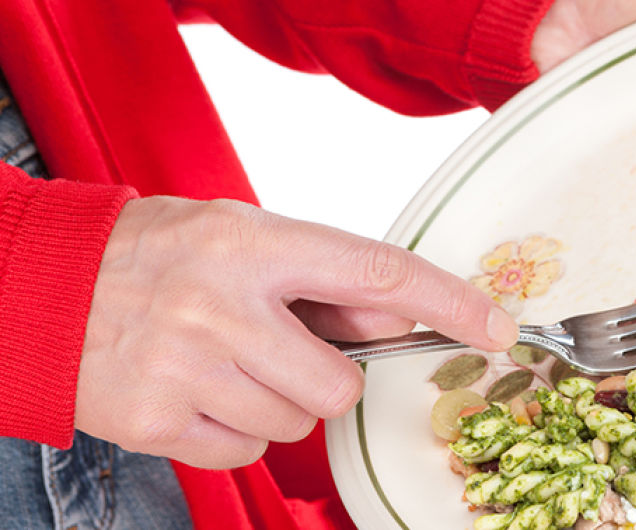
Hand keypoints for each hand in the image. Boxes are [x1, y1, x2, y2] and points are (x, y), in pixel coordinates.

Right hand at [75, 197, 517, 468]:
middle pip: (341, 384)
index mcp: (253, 245)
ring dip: (277, 402)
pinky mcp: (158, 420)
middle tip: (277, 348)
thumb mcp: (243, 235)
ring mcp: (189, 368)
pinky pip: (248, 451)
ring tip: (225, 361)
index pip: (379, 274)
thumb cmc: (153, 255)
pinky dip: (236, 430)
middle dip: (326, 377)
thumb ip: (326, 278)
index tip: (495, 327)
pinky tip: (199, 390)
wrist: (41, 288)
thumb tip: (408, 320)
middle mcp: (223, 306)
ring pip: (297, 422)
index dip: (449, 303)